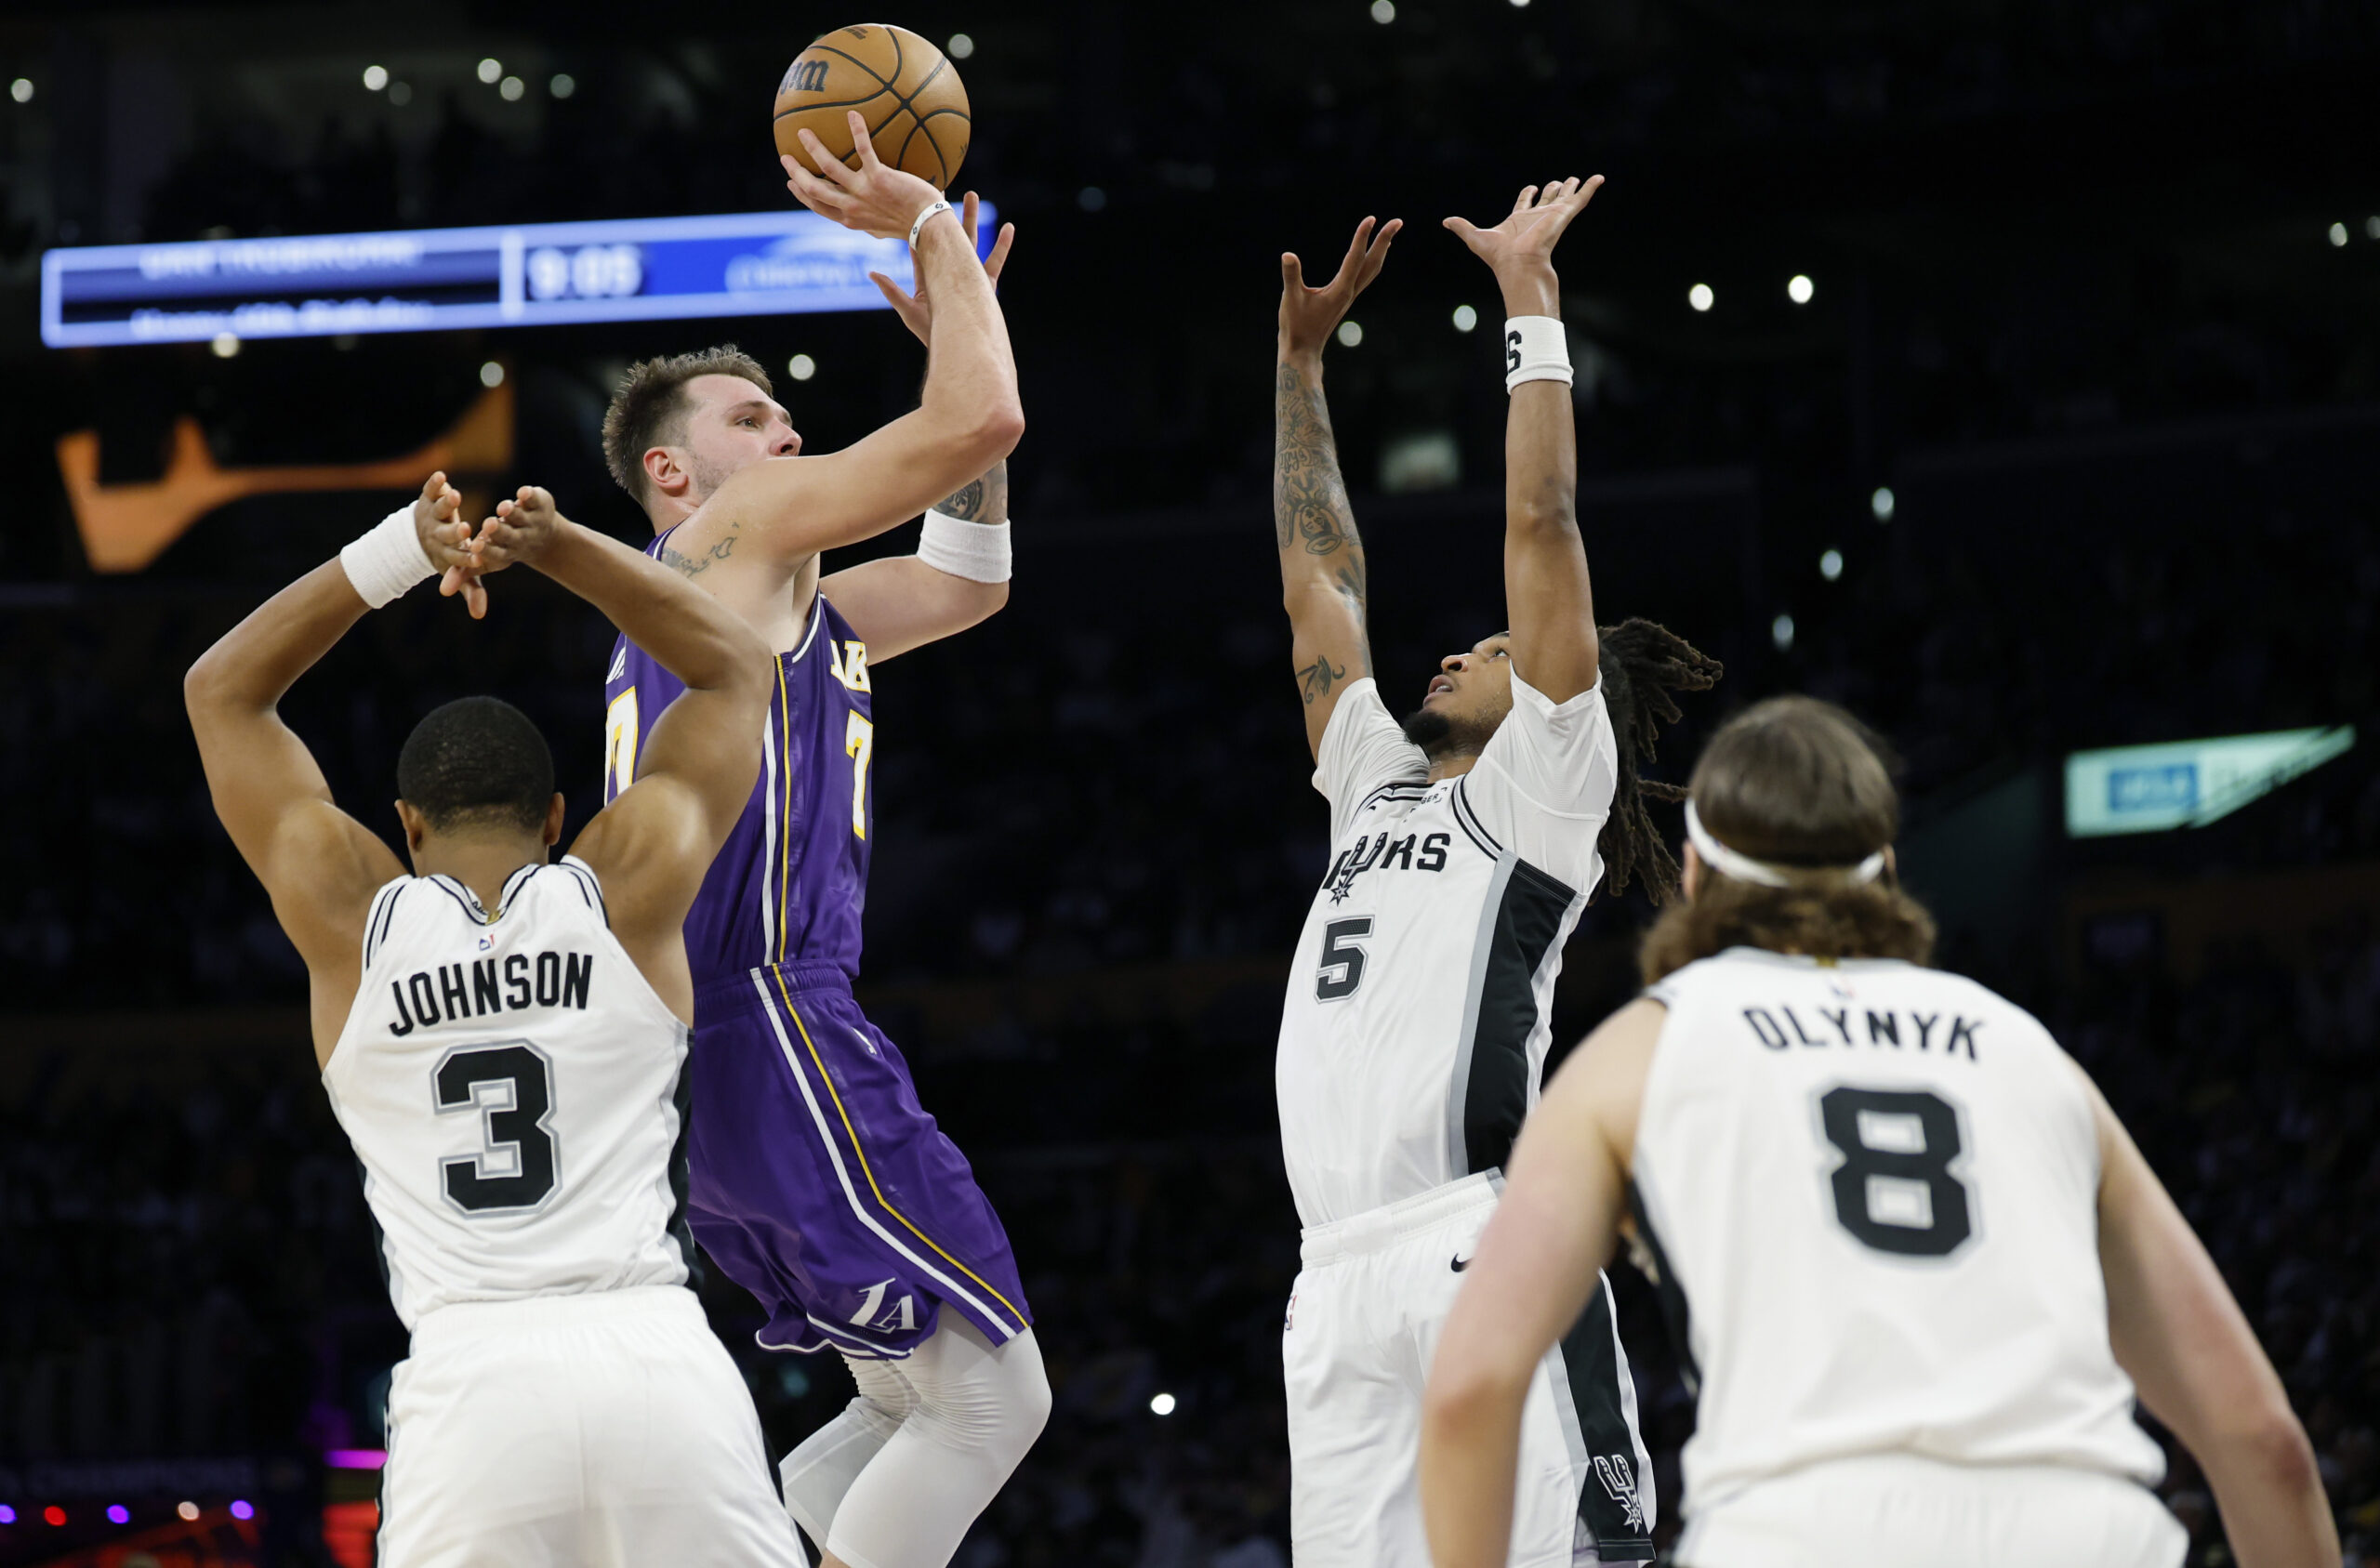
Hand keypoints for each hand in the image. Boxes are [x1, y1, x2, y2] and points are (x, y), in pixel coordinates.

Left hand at [412, 471, 489, 619]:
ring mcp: (433, 514)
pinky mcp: (429, 497)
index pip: (457, 558)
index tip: (476, 558)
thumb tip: (479, 616)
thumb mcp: (461, 572)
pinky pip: (429, 490)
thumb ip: (472, 590)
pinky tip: (441, 476)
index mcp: (447, 552)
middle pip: (445, 534)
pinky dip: (434, 483)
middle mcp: (438, 533)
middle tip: (463, 530)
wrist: (414, 536)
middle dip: (453, 532)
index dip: (465, 558)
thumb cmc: (446, 554)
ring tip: (455, 498)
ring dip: (447, 504)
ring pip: (439, 510)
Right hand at [460, 486, 568, 584]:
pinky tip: (523, 493)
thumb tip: (443, 592)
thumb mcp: (479, 562)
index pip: (495, 556)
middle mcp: (520, 541)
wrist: (540, 535)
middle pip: (509, 537)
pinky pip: (534, 500)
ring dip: (512, 512)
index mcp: (504, 555)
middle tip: (489, 525)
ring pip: (520, 517)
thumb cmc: (498, 548)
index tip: (475, 548)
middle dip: (498, 532)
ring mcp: (532, 522)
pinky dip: (529, 496)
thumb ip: (460, 574)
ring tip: (503, 508)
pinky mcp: (538, 504)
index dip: (486, 551)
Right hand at [780, 110, 948, 241]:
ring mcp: (863, 191)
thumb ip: (873, 218)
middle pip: (814, 189)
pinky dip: (857, 130)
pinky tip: (852, 114)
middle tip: (785, 158)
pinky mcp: (879, 178)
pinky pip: (863, 148)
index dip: (802, 195)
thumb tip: (873, 214)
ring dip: (813, 148)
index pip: (819, 207)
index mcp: (851, 219)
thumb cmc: (913, 227)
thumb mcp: (885, 227)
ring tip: (803, 131)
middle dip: (796, 173)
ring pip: (828, 166)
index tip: (792, 184)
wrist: (928, 226)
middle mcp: (852, 207)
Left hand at [868, 191, 1013, 345]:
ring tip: (972, 195)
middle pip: (947, 235)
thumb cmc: (931, 333)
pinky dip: (1002, 245)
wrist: (956, 346)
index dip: (917, 222)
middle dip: (945, 212)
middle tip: (942, 187)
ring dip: (971, 218)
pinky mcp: (985, 285)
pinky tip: (1009, 227)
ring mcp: (968, 276)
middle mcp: (949, 271)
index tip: (915, 201)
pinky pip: (995, 261)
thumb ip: (892, 291)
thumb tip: (872, 272)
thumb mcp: (908, 310)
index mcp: (930, 275)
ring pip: (970, 241)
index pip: (921, 243)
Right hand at [1279, 216, 1400, 361]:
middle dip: (1385, 241)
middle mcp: (1349, 292)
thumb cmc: (1296, 326)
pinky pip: (1364, 276)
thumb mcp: (1290, 299)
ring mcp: (1349, 296)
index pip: (1355, 258)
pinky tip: (1369, 258)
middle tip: (1397, 221)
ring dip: (1381, 250)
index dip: (1362, 237)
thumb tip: (1288, 255)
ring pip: (1372, 270)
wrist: (1303, 350)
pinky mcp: (1344, 299)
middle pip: (1373, 262)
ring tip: (1389, 234)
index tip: (1371, 219)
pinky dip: (1371, 262)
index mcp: (1340, 290)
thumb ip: (1291, 276)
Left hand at [1443, 177, 1603, 312]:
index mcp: (1519, 221)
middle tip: (1559, 181)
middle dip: (1552, 190)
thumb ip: (1462, 227)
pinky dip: (1591, 187)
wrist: (1519, 265)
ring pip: (1565, 198)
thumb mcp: (1475, 237)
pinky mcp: (1564, 215)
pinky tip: (1599, 177)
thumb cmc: (1498, 256)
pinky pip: (1581, 198)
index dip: (1527, 195)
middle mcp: (1537, 218)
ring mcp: (1552, 216)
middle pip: (1547, 200)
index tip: (1531, 187)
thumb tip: (1445, 221)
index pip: (1524, 204)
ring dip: (1571, 188)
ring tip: (1579, 178)